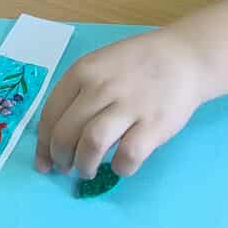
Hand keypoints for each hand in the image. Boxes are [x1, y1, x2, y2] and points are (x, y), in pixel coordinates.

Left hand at [34, 29, 211, 180]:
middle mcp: (101, 87)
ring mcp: (129, 106)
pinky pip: (128, 155)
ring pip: (91, 144)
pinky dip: (120, 167)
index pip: (50, 115)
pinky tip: (121, 165)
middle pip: (66, 133)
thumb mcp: (99, 65)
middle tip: (66, 168)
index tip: (43, 162)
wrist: (183, 56)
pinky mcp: (155, 124)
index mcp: (82, 72)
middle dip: (60, 158)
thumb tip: (55, 134)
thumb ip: (77, 93)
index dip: (43, 145)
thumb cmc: (136, 64)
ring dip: (84, 165)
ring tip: (87, 170)